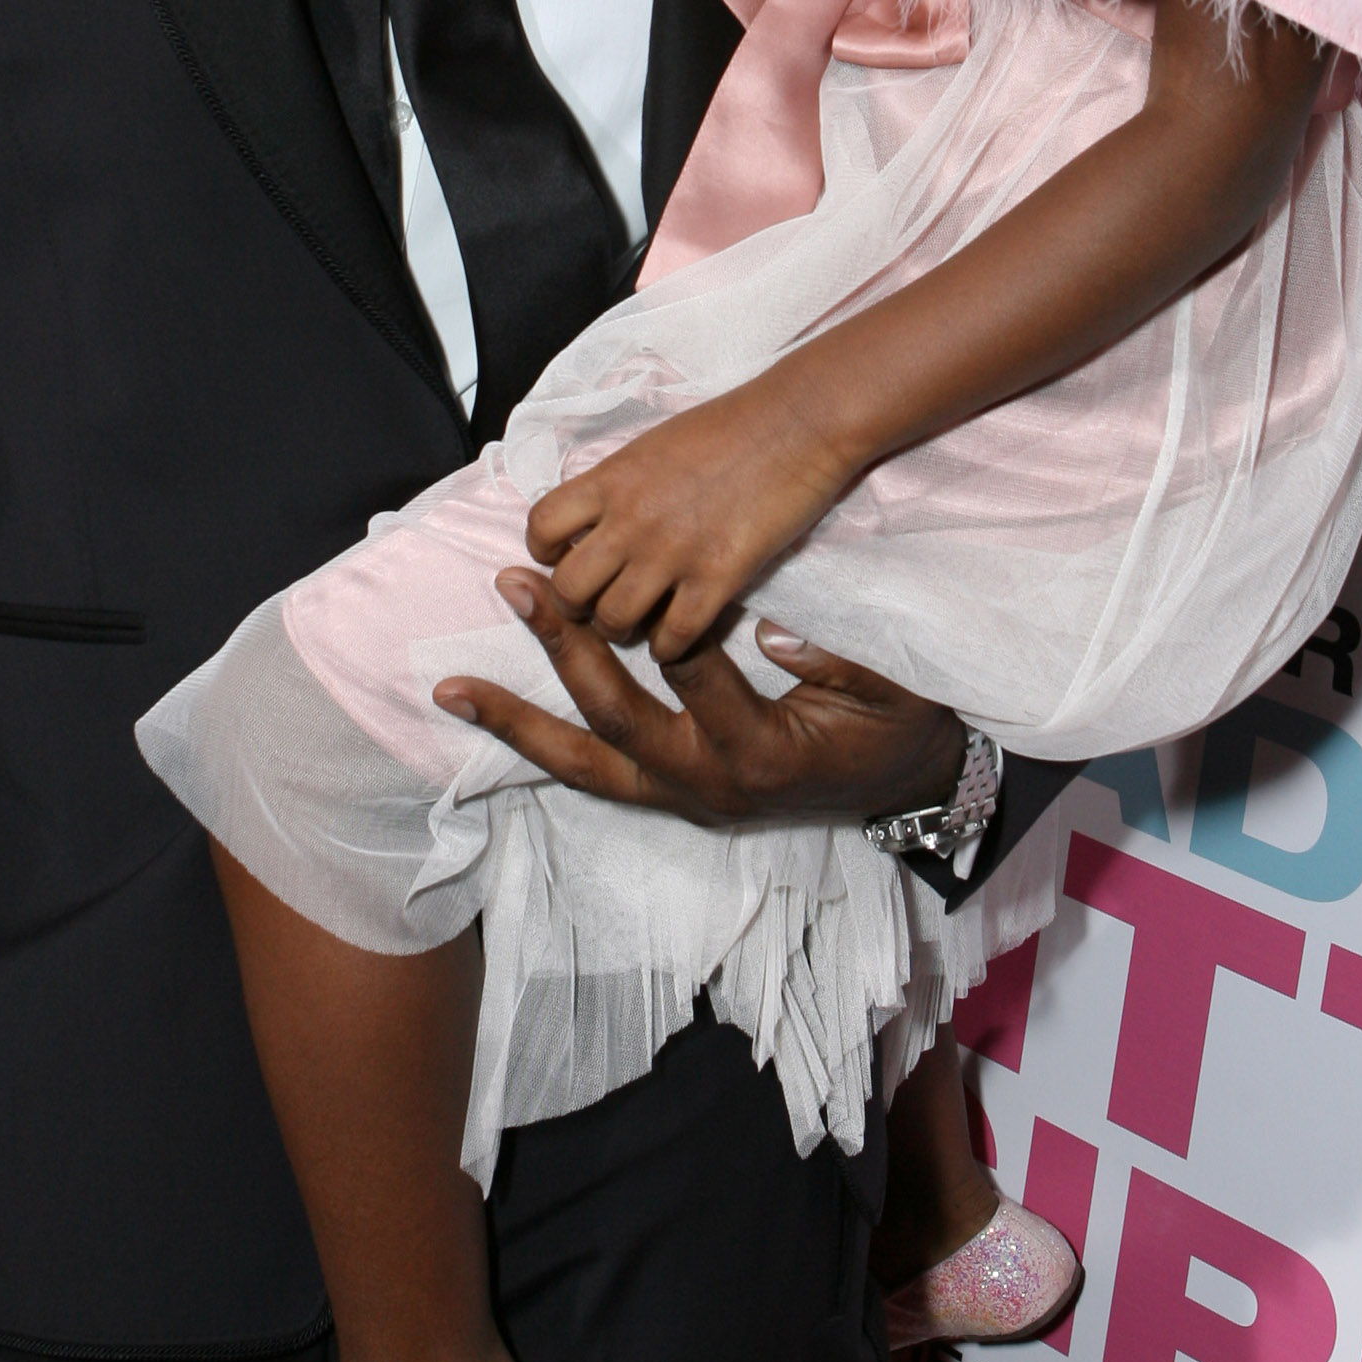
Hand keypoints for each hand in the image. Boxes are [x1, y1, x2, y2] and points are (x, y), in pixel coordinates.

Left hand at [438, 576, 966, 832]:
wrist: (907, 789)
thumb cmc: (897, 728)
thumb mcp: (888, 688)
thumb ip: (833, 660)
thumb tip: (773, 631)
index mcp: (759, 755)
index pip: (696, 678)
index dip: (665, 620)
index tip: (638, 562)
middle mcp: (706, 786)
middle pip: (615, 720)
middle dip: (562, 651)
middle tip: (519, 588)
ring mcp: (681, 799)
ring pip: (583, 765)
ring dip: (519, 721)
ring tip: (453, 689)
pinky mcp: (670, 798)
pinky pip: (593, 773)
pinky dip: (542, 743)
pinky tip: (496, 714)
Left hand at [523, 380, 853, 664]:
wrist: (797, 422)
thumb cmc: (732, 424)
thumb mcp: (655, 443)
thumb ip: (620, 483)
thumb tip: (598, 517)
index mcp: (612, 478)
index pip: (540, 526)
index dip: (546, 551)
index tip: (568, 555)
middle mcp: (631, 519)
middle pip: (568, 588)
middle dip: (577, 603)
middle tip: (600, 600)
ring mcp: (672, 552)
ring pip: (613, 620)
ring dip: (621, 628)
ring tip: (639, 621)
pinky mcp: (717, 577)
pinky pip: (673, 636)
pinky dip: (668, 646)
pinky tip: (677, 636)